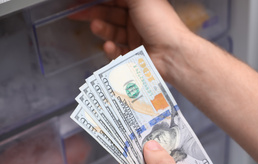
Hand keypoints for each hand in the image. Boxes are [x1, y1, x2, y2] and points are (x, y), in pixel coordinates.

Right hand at [70, 0, 192, 81]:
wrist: (172, 54)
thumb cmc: (160, 22)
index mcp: (140, 5)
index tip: (79, 1)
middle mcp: (138, 20)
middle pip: (110, 14)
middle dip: (92, 12)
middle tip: (75, 13)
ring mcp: (136, 38)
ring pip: (112, 32)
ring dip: (102, 29)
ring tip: (96, 26)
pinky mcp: (134, 56)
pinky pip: (117, 51)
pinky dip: (111, 48)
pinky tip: (108, 45)